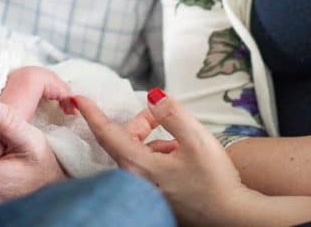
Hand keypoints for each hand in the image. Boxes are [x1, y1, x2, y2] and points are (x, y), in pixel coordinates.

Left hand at [74, 90, 251, 224]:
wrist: (232, 216)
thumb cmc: (216, 181)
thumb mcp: (197, 138)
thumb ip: (172, 113)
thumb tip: (152, 96)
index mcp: (140, 165)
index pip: (107, 134)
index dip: (92, 113)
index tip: (78, 98)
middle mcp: (135, 180)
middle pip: (125, 140)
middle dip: (141, 123)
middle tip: (162, 115)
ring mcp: (144, 190)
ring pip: (138, 153)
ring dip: (154, 140)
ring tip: (181, 143)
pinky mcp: (155, 195)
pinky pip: (147, 167)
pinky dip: (159, 155)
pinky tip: (182, 158)